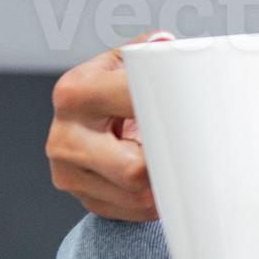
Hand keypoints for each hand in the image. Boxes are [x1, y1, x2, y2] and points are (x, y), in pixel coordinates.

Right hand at [45, 32, 174, 219]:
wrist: (97, 124)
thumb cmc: (121, 90)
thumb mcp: (130, 62)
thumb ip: (151, 53)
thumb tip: (166, 46)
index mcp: (75, 93)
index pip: (131, 102)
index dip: (169, 109)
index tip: (196, 112)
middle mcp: (63, 136)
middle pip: (133, 169)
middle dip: (167, 162)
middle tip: (192, 148)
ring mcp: (69, 173)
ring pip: (138, 195)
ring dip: (166, 183)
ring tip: (178, 160)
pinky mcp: (85, 200)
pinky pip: (134, 211)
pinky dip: (158, 200)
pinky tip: (164, 178)